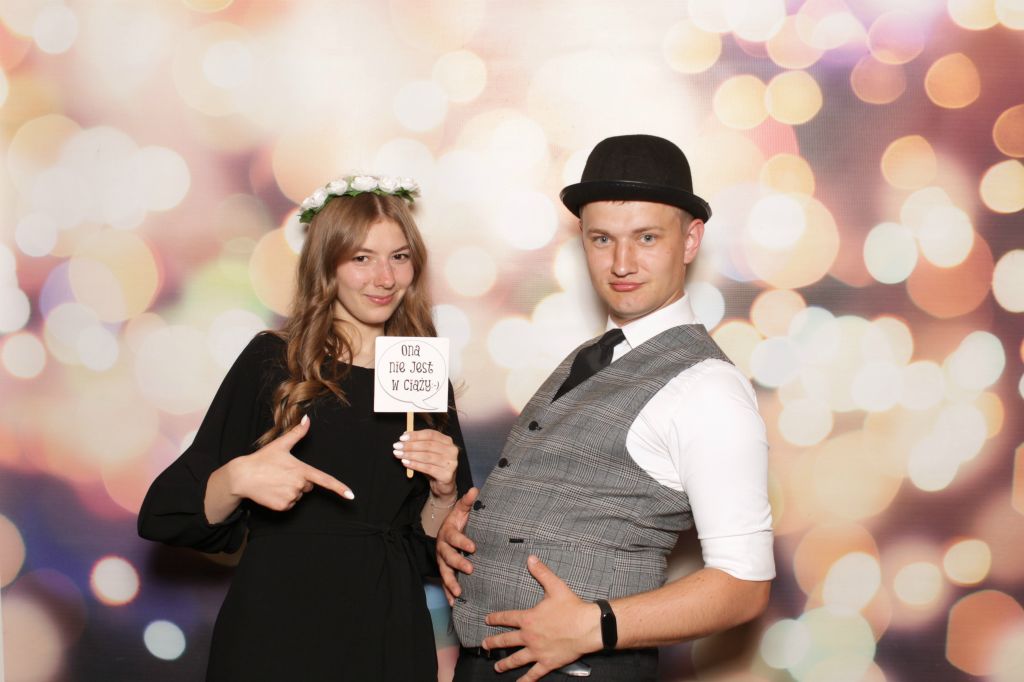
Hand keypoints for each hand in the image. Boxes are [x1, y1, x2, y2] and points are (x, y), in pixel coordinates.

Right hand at [230, 415, 353, 510]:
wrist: (242, 476)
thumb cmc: (262, 459)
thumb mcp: (280, 444)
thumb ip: (297, 433)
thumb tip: (307, 418)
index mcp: (301, 470)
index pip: (325, 480)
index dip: (339, 488)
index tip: (351, 495)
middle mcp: (299, 484)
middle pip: (308, 486)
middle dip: (298, 481)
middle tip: (281, 474)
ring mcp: (291, 496)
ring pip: (298, 496)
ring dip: (290, 491)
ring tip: (274, 482)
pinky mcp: (282, 506)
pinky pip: (289, 505)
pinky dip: (282, 500)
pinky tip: (272, 492)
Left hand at [393, 429, 458, 498]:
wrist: (443, 486)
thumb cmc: (434, 466)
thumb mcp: (428, 453)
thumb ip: (419, 444)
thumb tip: (405, 436)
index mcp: (447, 441)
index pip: (431, 434)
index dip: (415, 435)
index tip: (402, 437)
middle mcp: (452, 450)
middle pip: (428, 445)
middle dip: (410, 445)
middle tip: (397, 446)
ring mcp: (451, 463)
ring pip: (427, 456)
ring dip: (410, 455)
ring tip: (399, 454)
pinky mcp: (447, 474)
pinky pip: (427, 468)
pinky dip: (415, 465)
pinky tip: (406, 463)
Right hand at [436, 487, 477, 603]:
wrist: (447, 530)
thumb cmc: (458, 521)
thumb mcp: (462, 510)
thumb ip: (468, 502)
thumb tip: (475, 490)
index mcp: (448, 533)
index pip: (454, 537)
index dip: (462, 542)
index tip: (473, 547)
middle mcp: (442, 548)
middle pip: (447, 557)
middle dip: (458, 563)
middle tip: (470, 569)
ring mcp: (442, 561)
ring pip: (444, 572)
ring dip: (450, 582)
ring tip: (459, 592)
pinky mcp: (444, 571)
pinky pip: (444, 584)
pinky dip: (448, 594)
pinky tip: (455, 604)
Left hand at [483, 555, 602, 680]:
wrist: (587, 627)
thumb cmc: (572, 607)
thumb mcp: (555, 586)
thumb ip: (541, 573)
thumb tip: (530, 558)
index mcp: (528, 618)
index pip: (507, 618)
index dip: (495, 618)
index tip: (487, 619)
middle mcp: (529, 637)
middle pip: (506, 640)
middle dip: (493, 642)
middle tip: (484, 645)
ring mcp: (537, 651)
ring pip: (516, 659)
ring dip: (504, 663)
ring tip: (497, 667)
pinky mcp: (547, 663)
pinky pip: (533, 674)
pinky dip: (525, 681)